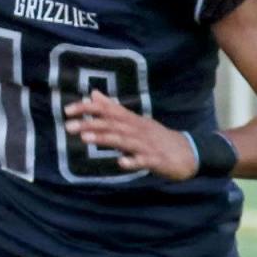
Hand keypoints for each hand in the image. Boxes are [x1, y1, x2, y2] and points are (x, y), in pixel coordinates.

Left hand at [64, 90, 198, 180]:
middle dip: (90, 124)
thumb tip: (93, 94)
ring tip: (86, 138)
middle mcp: (137, 129)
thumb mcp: (134, 120)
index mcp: (131, 120)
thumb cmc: (155, 136)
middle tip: (68, 126)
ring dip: (105, 138)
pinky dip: (133, 161)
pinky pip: (144, 161)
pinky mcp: (157, 160)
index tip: (67, 110)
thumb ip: (112, 108)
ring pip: (123, 140)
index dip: (88, 108)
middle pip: (112, 124)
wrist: (189, 152)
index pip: (107, 110)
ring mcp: (146, 145)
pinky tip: (121, 163)